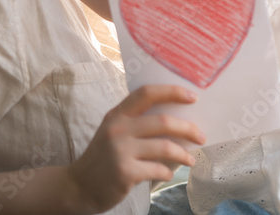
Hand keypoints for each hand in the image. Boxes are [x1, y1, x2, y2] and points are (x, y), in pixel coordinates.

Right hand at [66, 85, 204, 213]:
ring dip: (184, 154)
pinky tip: (168, 173)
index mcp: (117, 114)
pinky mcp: (125, 172)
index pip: (147, 93)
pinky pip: (158, 169)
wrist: (78, 187)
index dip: (172, 91)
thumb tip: (178, 120)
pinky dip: (168, 172)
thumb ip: (136, 122)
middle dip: (188, 128)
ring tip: (191, 159)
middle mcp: (118, 129)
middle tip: (201, 136)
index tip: (193, 97)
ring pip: (165, 147)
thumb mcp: (114, 132)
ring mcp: (121, 151)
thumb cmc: (103, 158)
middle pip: (163, 121)